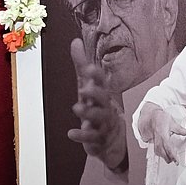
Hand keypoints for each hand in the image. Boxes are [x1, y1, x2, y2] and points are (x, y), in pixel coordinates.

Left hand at [68, 38, 127, 173]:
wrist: (114, 143)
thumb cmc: (101, 112)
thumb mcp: (89, 89)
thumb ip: (82, 66)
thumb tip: (75, 41)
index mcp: (103, 95)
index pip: (102, 83)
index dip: (97, 77)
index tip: (90, 69)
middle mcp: (106, 108)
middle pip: (104, 99)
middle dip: (96, 93)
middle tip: (85, 88)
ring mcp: (105, 124)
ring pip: (100, 117)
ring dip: (89, 113)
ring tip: (77, 108)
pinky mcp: (100, 140)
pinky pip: (92, 138)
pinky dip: (82, 136)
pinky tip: (71, 133)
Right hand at [137, 101, 185, 164]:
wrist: (151, 115)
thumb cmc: (161, 117)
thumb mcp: (172, 122)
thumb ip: (180, 129)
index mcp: (162, 133)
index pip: (167, 146)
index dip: (171, 154)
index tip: (176, 160)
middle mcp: (157, 137)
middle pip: (161, 151)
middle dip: (167, 157)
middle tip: (174, 162)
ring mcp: (153, 139)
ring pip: (157, 150)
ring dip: (163, 156)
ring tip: (170, 160)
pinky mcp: (151, 140)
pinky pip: (155, 148)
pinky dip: (159, 152)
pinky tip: (163, 154)